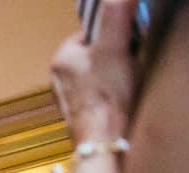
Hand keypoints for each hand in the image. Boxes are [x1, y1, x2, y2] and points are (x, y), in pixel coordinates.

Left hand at [51, 0, 137, 144]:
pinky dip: (112, 94)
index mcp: (61, 58)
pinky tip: (121, 99)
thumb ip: (117, 15)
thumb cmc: (106, 96)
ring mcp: (69, 98)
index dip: (114, 34)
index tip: (127, 42)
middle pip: (96, 53)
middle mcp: (59, 78)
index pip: (91, 32)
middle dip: (116, 55)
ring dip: (116, 75)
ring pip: (98, 74)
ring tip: (125, 84)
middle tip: (129, 64)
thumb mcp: (115, 47)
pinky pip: (100, 94)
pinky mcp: (81, 113)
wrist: (104, 141)